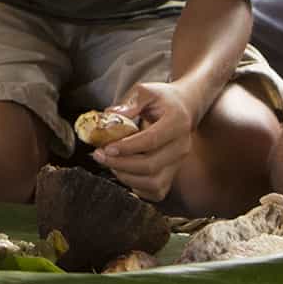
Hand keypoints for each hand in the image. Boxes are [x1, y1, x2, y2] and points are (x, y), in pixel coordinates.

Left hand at [91, 82, 195, 201]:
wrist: (183, 108)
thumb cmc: (162, 99)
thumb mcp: (145, 91)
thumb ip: (129, 103)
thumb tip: (110, 116)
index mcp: (177, 122)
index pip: (152, 140)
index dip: (127, 147)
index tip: (106, 147)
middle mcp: (182, 146)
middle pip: (151, 165)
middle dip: (120, 164)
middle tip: (99, 155)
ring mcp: (179, 163)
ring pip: (154, 183)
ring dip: (126, 177)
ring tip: (110, 163)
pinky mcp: (173, 173)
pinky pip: (156, 192)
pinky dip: (137, 188)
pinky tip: (123, 173)